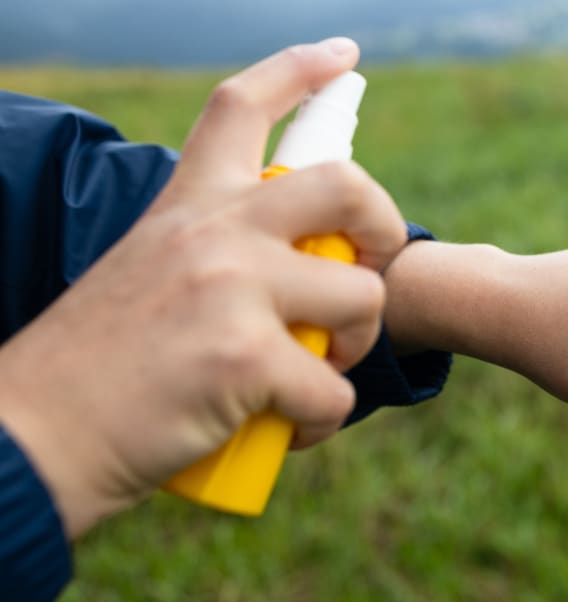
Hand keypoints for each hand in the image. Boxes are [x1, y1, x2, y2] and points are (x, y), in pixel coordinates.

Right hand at [0, 39, 407, 537]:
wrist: (38, 435)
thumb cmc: (98, 366)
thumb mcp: (149, 273)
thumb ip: (214, 255)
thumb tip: (296, 272)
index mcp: (187, 206)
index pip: (243, 106)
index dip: (300, 70)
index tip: (343, 55)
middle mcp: (214, 231)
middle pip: (345, 183)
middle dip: (385, 227)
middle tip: (368, 274)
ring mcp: (232, 289)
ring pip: (362, 297)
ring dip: (357, 345)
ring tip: (319, 373)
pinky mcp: (244, 357)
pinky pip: (334, 388)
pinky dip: (325, 418)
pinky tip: (292, 427)